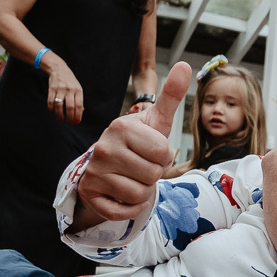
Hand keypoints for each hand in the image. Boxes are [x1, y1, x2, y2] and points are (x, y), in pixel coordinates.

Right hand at [45, 55, 83, 124]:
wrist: (59, 69)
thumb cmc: (70, 82)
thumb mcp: (78, 88)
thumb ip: (79, 100)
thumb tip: (81, 112)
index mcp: (78, 90)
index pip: (79, 105)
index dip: (78, 115)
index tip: (77, 122)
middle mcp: (70, 90)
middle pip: (70, 107)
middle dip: (70, 117)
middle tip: (69, 123)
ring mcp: (60, 89)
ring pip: (59, 106)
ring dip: (60, 115)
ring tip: (61, 119)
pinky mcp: (51, 89)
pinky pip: (50, 102)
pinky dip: (52, 109)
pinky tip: (54, 112)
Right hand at [75, 62, 190, 223]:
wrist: (106, 165)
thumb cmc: (137, 142)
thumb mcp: (154, 120)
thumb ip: (171, 96)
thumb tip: (186, 65)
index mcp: (121, 127)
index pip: (163, 152)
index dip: (163, 155)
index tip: (149, 150)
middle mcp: (103, 147)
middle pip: (152, 175)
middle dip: (153, 174)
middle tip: (140, 165)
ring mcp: (94, 172)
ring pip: (140, 194)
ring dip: (143, 191)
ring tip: (131, 178)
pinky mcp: (90, 195)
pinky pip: (124, 211)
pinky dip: (130, 208)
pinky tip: (123, 193)